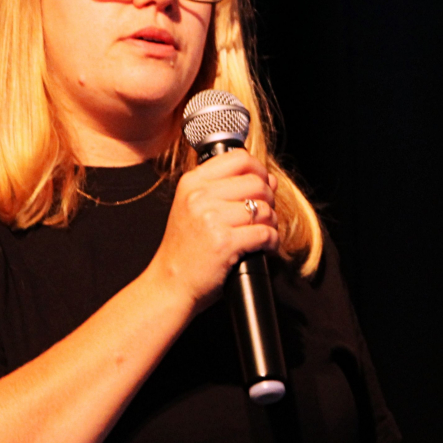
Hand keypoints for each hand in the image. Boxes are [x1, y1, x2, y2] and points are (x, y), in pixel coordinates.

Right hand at [147, 149, 278, 308]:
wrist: (170, 283)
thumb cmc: (186, 248)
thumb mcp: (194, 207)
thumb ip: (227, 188)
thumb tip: (270, 178)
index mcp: (192, 182)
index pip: (239, 158)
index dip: (259, 170)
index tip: (263, 184)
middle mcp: (200, 196)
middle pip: (257, 183)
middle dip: (269, 199)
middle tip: (264, 215)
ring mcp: (211, 219)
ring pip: (263, 208)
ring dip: (271, 222)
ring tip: (263, 232)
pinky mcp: (224, 242)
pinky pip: (265, 233)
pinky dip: (272, 241)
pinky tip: (264, 247)